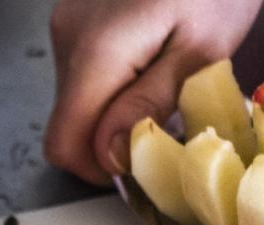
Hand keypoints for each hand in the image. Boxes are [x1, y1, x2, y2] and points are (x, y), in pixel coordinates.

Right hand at [44, 0, 263, 184]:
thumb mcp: (199, 53)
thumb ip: (149, 106)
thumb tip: (109, 158)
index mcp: (96, 52)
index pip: (64, 143)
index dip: (100, 169)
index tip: (143, 162)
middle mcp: (68, 38)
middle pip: (69, 123)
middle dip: (112, 137)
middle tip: (169, 120)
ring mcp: (67, 24)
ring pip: (77, 99)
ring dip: (115, 109)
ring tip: (166, 81)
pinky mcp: (76, 16)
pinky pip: (84, 71)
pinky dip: (114, 83)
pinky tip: (152, 59)